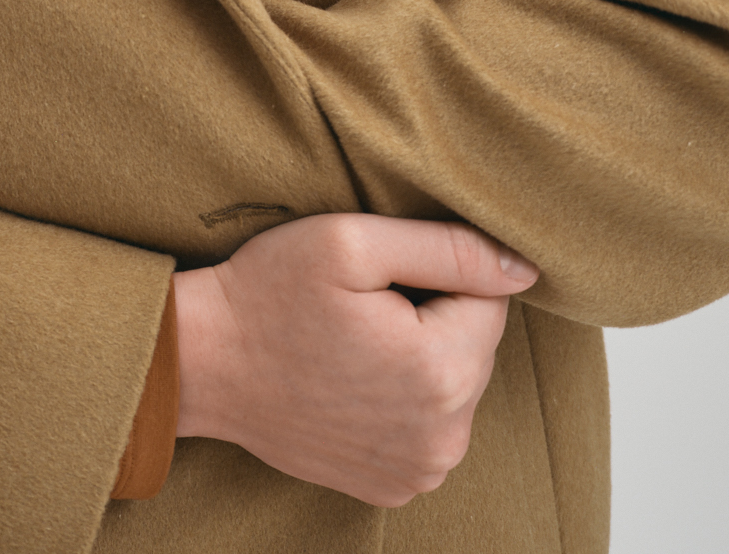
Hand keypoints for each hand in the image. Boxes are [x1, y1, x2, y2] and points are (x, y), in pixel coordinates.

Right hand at [172, 213, 538, 506]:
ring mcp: (419, 471)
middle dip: (433, 315)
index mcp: (440, 372)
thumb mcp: (354, 242)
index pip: (491, 297)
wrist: (204, 363)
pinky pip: (429, 424)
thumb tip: (524, 268)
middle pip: (476, 345)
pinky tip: (352, 378)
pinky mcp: (396, 486)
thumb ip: (449, 248)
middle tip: (362, 304)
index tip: (382, 275)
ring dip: (421, 357)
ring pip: (455, 385)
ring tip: (354, 341)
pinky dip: (403, 397)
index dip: (438, 271)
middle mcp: (442, 437)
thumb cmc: (270, 292)